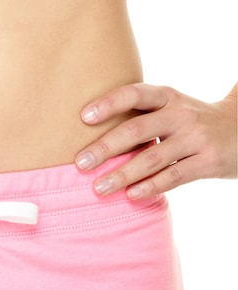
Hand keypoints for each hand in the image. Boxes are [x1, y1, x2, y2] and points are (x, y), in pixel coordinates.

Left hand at [75, 83, 236, 198]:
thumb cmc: (189, 120)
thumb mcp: (170, 107)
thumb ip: (140, 115)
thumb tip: (89, 134)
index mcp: (167, 96)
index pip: (133, 94)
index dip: (108, 104)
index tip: (83, 117)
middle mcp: (181, 114)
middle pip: (137, 130)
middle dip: (105, 148)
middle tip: (80, 163)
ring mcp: (197, 138)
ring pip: (152, 158)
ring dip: (122, 175)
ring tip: (99, 188)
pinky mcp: (209, 162)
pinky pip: (174, 177)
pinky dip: (150, 187)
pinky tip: (130, 195)